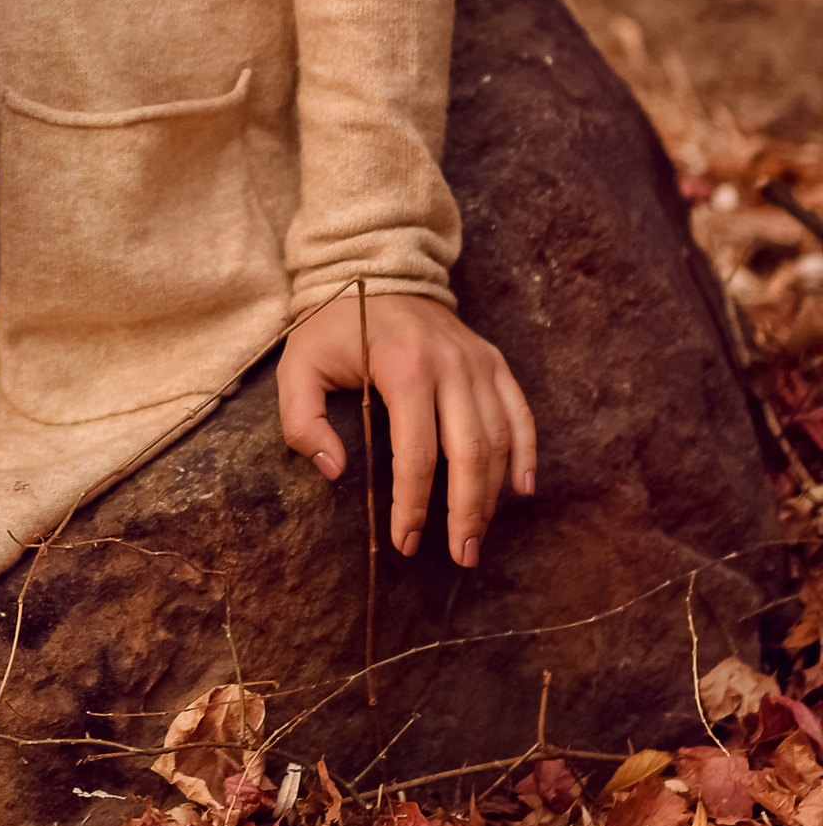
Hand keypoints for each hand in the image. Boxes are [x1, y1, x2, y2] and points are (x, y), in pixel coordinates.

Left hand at [276, 288, 536, 567]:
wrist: (374, 269)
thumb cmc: (332, 326)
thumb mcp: (298, 366)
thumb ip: (303, 420)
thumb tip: (335, 471)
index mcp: (403, 366)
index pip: (417, 453)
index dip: (414, 505)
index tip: (406, 542)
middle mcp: (450, 364)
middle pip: (470, 453)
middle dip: (466, 512)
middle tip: (460, 556)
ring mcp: (477, 362)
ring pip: (499, 440)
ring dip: (493, 496)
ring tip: (478, 538)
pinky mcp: (493, 360)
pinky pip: (520, 413)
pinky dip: (526, 454)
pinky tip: (521, 491)